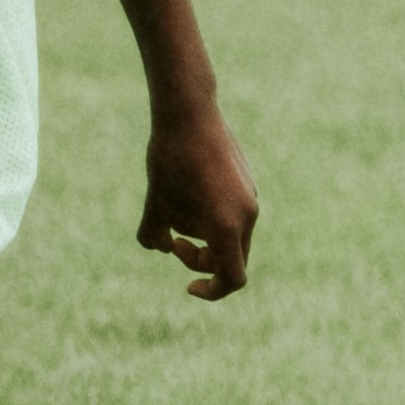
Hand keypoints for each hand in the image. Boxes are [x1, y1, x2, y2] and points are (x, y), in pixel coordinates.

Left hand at [138, 110, 261, 298]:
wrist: (189, 113)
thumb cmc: (169, 160)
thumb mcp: (154, 204)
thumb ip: (154, 236)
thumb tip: (160, 247)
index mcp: (226, 227)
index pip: (233, 278)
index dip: (212, 290)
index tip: (188, 285)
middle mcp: (247, 215)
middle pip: (232, 258)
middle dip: (202, 259)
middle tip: (172, 242)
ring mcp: (251, 197)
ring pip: (232, 234)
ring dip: (204, 234)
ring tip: (174, 206)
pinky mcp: (247, 181)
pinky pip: (234, 212)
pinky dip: (212, 215)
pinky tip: (187, 187)